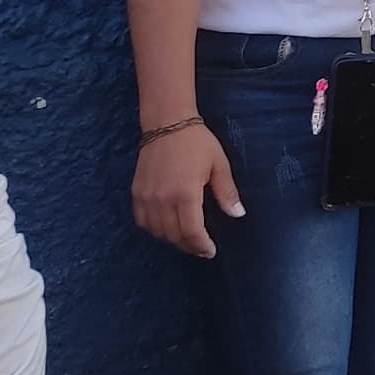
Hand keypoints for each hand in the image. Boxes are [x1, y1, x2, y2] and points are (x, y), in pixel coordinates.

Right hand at [132, 125, 242, 258]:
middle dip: (189, 246)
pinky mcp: (136, 193)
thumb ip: (226, 192)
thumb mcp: (218, 164)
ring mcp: (146, 198)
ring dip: (173, 239)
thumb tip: (238, 214)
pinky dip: (155, 229)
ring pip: (157, 232)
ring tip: (188, 238)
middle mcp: (162, 200)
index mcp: (185, 193)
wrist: (167, 124)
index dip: (201, 245)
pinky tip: (167, 227)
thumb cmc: (197, 142)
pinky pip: (142, 222)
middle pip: (174, 236)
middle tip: (202, 247)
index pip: (191, 232)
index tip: (211, 251)